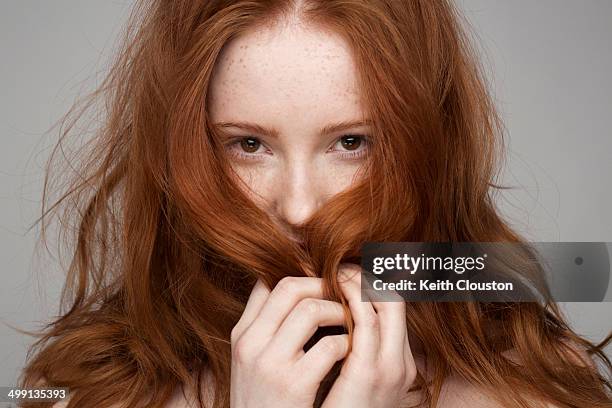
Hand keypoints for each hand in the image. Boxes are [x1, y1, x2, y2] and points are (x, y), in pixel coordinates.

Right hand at [230, 277, 349, 407]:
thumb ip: (268, 329)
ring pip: (311, 310)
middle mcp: (251, 344)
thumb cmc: (264, 401)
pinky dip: (345, 344)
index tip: (321, 280)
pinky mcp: (293, 385)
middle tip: (341, 296)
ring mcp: (270, 364)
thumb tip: (297, 294)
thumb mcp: (253, 362)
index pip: (267, 283)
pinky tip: (348, 352)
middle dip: (323, 286)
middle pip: (290, 288)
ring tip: (348, 323)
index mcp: (242, 335)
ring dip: (338, 313)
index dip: (299, 274)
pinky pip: (329, 346)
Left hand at [321, 263, 415, 407]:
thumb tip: (333, 321)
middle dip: (369, 275)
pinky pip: (366, 324)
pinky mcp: (371, 373)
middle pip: (396, 299)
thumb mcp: (351, 380)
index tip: (349, 270)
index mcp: (397, 363)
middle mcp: (400, 362)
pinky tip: (331, 292)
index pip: (394, 309)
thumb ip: (349, 351)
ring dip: (359, 281)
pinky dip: (351, 302)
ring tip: (335, 270)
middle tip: (341, 264)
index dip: (374, 283)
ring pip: (385, 303)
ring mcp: (390, 367)